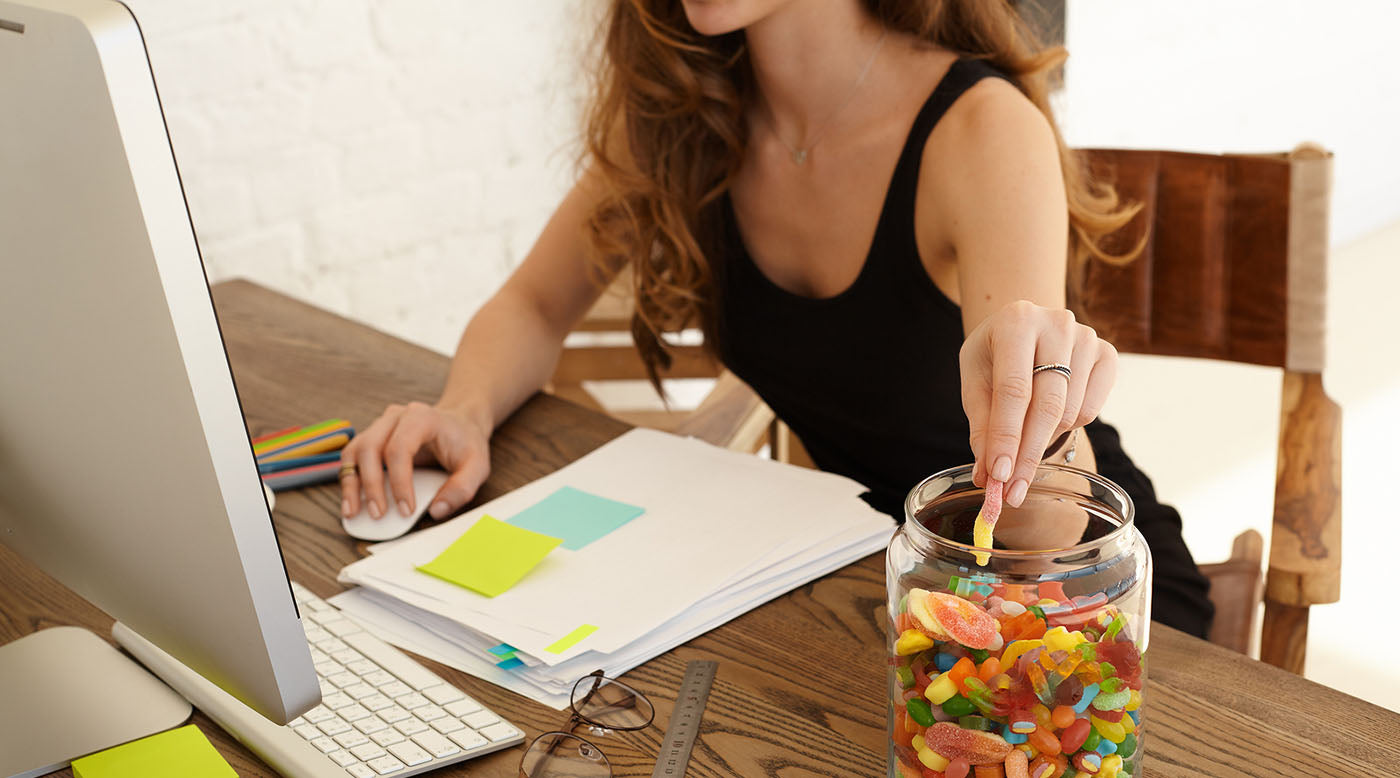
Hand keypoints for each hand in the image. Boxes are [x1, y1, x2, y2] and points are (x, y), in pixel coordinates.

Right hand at [339, 401, 491, 520]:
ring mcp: (380, 426)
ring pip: (355, 451)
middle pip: (370, 448)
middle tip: (378, 514)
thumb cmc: (466, 443)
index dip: (399, 482)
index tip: (406, 510)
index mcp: (421, 418)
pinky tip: (352, 502)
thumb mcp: (478, 465)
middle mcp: (395, 417)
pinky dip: (350, 479)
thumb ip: (462, 488)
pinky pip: (353, 457)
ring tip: (352, 512)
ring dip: (351, 483)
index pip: (399, 449)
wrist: (459, 424)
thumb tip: (437, 511)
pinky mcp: (372, 438)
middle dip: (372, 485)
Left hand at [960, 300, 1116, 506]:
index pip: (1013, 391)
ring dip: (1044, 438)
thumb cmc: (994, 356)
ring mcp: (1087, 337)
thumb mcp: (976, 382)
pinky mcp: (1108, 354)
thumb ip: (982, 427)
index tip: (999, 477)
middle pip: (1047, 406)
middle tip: (1013, 492)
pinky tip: (1050, 414)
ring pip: (1069, 412)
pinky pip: (1090, 411)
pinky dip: (1068, 425)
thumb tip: (988, 477)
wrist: (1023, 326)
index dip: (1006, 437)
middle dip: (1028, 455)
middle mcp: (1057, 323)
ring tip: (1024, 432)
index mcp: (1016, 322)